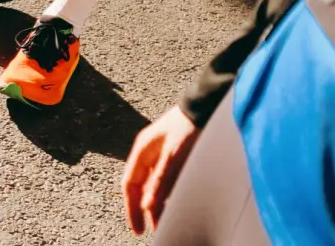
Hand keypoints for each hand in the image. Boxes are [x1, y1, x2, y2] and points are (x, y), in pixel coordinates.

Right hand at [122, 106, 198, 234]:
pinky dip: (165, 192)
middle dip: (142, 208)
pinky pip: (163, 178)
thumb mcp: (174, 157)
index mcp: (141, 151)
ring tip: (163, 220)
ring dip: (155, 201)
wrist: (205, 106)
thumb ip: (160, 181)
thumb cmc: (188, 128)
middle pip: (139, 186)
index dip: (131, 208)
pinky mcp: (172, 153)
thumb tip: (147, 207)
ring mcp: (159, 152)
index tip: (138, 228)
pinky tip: (173, 202)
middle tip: (149, 229)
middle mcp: (147, 153)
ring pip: (152, 183)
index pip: (130, 185)